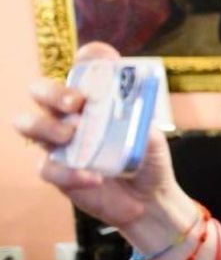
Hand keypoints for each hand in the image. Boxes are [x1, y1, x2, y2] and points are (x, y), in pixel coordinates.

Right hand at [14, 43, 188, 237]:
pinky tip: (94, 177)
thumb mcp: (151, 136)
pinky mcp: (58, 173)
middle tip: (76, 104)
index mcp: (93, 101)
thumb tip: (130, 102)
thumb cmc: (147, 159)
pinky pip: (48, 168)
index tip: (97, 60)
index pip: (82, 70)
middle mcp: (69, 116)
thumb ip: (139, 118)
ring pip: (29, 124)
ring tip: (72, 136)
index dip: (87, 60)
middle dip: (53, 92)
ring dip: (47, 127)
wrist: (150, 199)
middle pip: (41, 91)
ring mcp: (59, 143)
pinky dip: (69, 173)